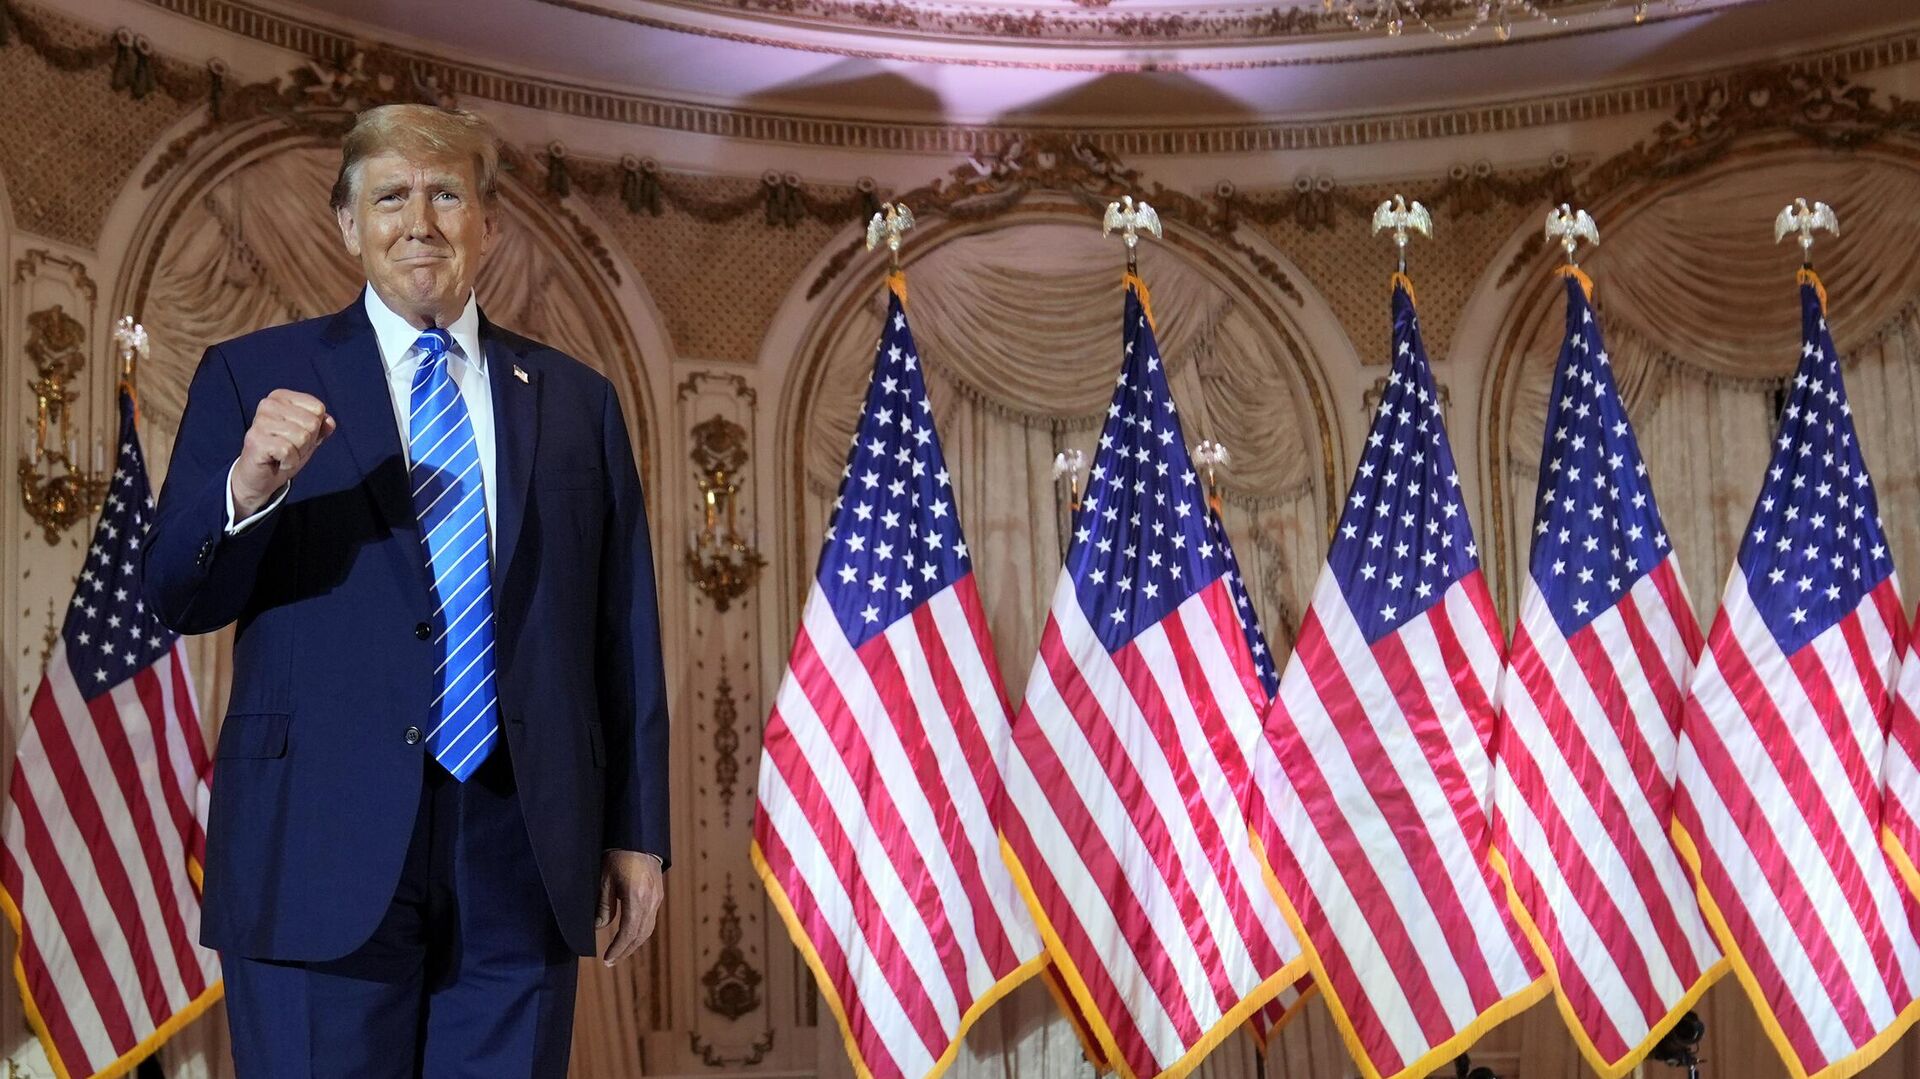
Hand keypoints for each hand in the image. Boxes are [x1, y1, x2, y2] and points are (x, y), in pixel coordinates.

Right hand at [232, 390, 334, 517]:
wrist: (260, 477)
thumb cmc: (284, 453)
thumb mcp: (309, 438)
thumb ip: (321, 427)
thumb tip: (330, 421)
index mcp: (281, 397)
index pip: (318, 409)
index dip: (314, 429)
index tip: (296, 437)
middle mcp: (268, 404)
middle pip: (312, 423)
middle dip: (306, 443)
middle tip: (289, 448)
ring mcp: (260, 421)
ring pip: (302, 437)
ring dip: (297, 453)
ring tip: (282, 454)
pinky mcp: (256, 440)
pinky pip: (288, 451)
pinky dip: (289, 462)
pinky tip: (277, 461)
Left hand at [596, 850, 663, 965]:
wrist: (638, 837)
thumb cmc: (618, 855)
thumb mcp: (604, 879)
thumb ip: (603, 905)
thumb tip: (599, 927)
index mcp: (637, 897)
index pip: (629, 931)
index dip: (618, 948)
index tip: (608, 959)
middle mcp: (651, 900)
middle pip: (641, 934)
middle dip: (626, 950)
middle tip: (611, 961)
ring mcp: (657, 897)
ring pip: (648, 928)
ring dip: (634, 943)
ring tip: (620, 952)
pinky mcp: (657, 894)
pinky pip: (650, 919)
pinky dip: (640, 931)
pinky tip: (630, 934)